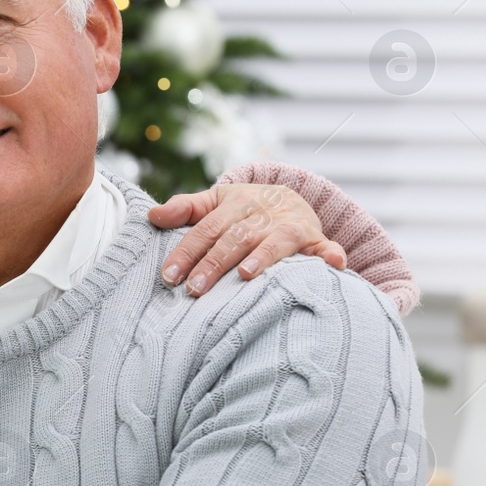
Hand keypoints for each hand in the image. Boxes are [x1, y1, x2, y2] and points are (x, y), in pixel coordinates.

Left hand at [148, 182, 345, 295]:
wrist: (291, 196)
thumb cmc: (243, 209)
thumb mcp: (216, 202)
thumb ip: (185, 208)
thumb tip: (151, 215)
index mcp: (235, 204)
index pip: (206, 229)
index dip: (187, 251)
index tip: (169, 276)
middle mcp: (263, 213)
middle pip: (236, 238)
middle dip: (214, 263)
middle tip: (195, 289)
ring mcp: (291, 225)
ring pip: (276, 241)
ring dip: (263, 257)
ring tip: (245, 274)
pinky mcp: (316, 239)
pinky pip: (325, 247)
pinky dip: (330, 255)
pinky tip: (333, 264)